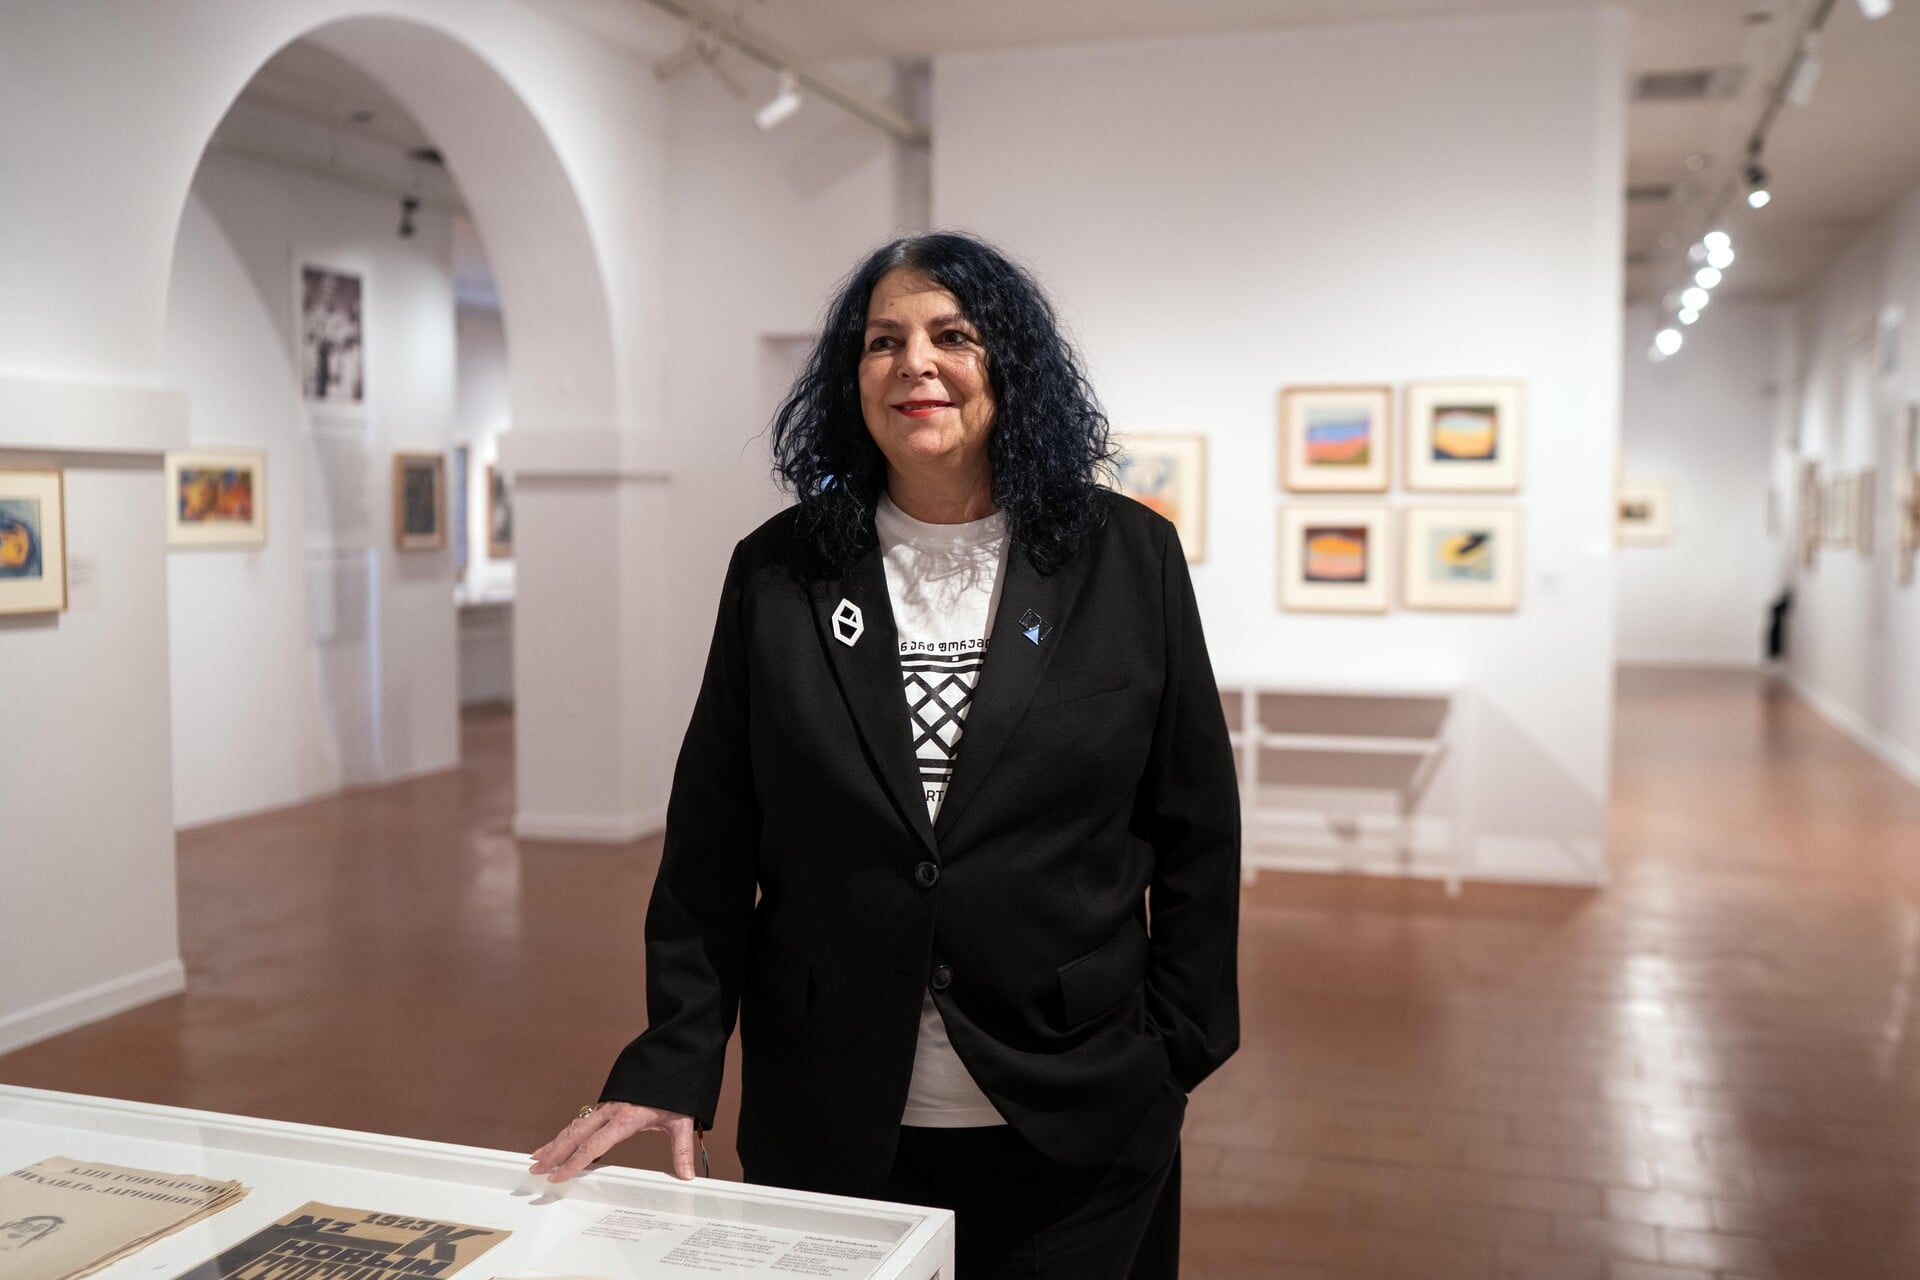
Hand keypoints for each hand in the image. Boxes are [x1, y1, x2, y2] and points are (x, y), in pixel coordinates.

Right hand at [529, 1103, 700, 1182]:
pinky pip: (583, 1120)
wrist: (674, 1055)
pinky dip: (567, 1132)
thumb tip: (687, 1175)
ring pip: (575, 1126)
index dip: (573, 1162)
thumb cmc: (677, 1087)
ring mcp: (607, 1105)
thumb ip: (682, 1149)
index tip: (557, 1175)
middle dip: (554, 1152)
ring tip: (537, 1157)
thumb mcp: (681, 1120)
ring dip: (556, 1142)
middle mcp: (611, 1110)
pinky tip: (559, 1141)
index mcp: (626, 1117)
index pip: (594, 1145)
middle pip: (576, 1134)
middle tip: (535, 1169)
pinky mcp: (608, 1103)